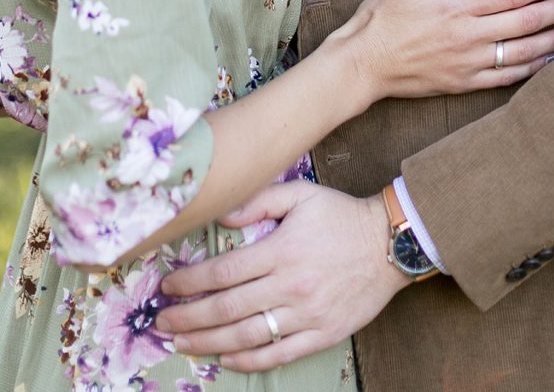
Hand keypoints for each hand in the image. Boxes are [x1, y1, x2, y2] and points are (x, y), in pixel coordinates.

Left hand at [159, 182, 399, 371]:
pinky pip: (279, 353)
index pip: (223, 273)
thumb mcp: (303, 195)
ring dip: (208, 343)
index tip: (168, 287)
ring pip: (247, 335)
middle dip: (188, 317)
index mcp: (283, 250)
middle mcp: (291, 285)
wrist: (391, 243)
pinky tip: (226, 358)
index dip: (190, 283)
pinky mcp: (322, 333)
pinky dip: (249, 359)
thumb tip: (220, 217)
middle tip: (162, 322)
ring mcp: (306, 313)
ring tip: (182, 343)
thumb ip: (260, 200)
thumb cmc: (343, 217)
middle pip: (226, 308)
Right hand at [336, 0, 553, 97]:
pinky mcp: (464, 83)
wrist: (361, 65)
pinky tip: (552, 61)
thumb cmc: (381, 17)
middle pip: (528, 22)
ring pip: (525, 51)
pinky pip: (508, 78)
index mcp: (459, 6)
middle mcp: (470, 35)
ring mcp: (469, 63)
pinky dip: (534, 69)